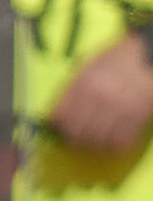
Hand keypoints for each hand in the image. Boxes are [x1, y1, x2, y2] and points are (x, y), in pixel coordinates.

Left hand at [49, 33, 152, 155]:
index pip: (60, 117)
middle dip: (74, 138)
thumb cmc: (120, 60)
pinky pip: (119, 141)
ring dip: (94, 143)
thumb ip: (73, 89)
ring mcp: (118, 108)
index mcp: (83, 84)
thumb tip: (57, 115)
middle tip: (79, 138)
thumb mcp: (91, 66)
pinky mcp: (136, 116)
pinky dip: (114, 144)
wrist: (152, 56)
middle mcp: (98, 97)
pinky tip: (114, 138)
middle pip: (75, 132)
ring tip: (97, 139)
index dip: (58, 126)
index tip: (62, 129)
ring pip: (95, 140)